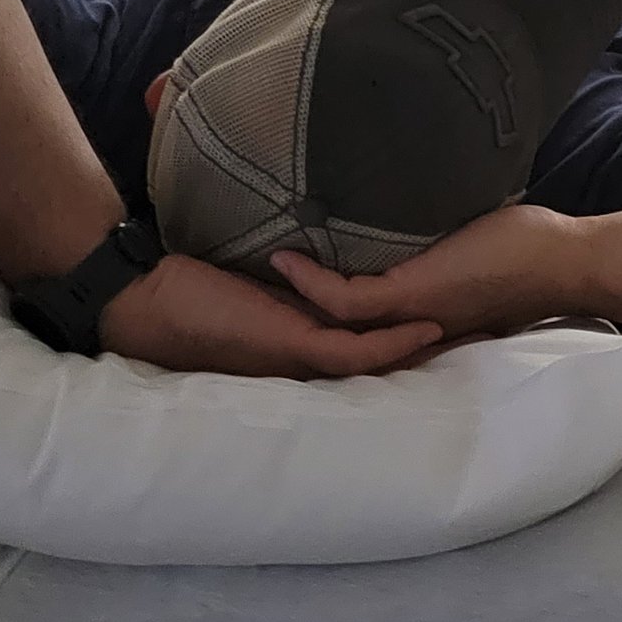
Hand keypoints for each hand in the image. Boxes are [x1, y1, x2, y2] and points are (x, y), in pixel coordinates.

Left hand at [98, 252, 442, 379]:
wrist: (140, 297)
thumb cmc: (183, 290)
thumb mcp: (249, 285)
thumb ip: (284, 282)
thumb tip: (308, 255)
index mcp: (295, 350)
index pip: (359, 353)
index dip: (402, 345)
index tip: (446, 327)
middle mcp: (302, 363)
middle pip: (376, 367)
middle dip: (426, 358)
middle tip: (480, 339)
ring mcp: (298, 359)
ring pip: (373, 365)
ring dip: (421, 352)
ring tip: (470, 332)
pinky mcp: (290, 346)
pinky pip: (351, 351)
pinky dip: (389, 342)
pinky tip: (425, 329)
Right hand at [272, 202, 596, 346]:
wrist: (565, 263)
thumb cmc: (532, 252)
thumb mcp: (474, 249)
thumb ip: (447, 245)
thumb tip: (434, 210)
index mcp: (426, 312)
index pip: (367, 319)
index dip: (329, 300)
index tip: (302, 274)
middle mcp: (412, 320)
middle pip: (341, 326)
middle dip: (300, 306)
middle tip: (266, 277)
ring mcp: (409, 311)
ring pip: (334, 317)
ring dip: (296, 292)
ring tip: (267, 266)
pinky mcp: (411, 295)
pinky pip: (346, 299)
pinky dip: (312, 281)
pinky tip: (286, 260)